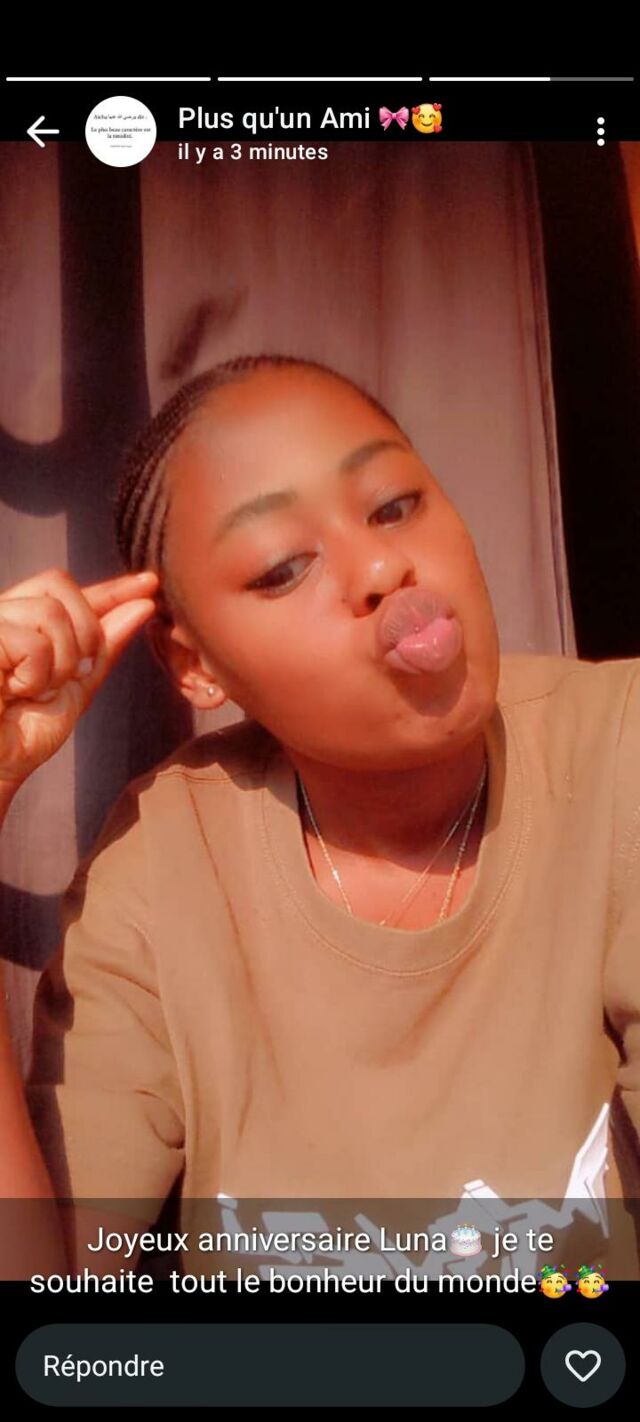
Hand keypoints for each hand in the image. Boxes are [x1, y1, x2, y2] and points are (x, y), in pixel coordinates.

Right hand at [0, 567, 158, 793]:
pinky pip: (32, 643)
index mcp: (21, 619)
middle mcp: (2, 613)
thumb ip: (105, 647)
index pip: (69, 589)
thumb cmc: (23, 734)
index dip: (111, 587)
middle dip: (84, 630)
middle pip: (59, 584)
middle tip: (71, 674)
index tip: (149, 584)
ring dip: (59, 662)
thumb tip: (142, 605)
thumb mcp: (76, 686)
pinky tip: (16, 693)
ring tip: (35, 691)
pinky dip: (36, 676)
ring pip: (50, 613)